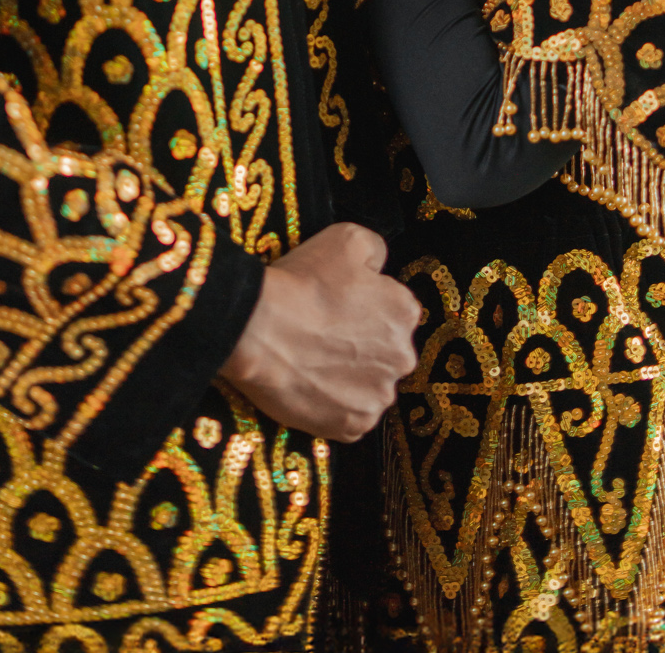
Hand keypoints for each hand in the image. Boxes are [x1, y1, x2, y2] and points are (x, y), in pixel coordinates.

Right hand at [219, 222, 421, 441]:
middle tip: (322, 334)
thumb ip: (376, 250)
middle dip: (361, 345)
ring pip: (367, 385)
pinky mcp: (352, 426)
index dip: (362, 306)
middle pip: (384, 351)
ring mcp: (377, 397)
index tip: (336, 305)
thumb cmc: (303, 281)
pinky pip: (349, 416)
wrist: (259, 328)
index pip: (392, 310)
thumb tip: (378, 267)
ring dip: (348, 377)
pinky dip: (333, 405)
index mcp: (405, 312)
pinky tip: (309, 385)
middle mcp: (402, 358)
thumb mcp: (347, 237)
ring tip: (311, 360)